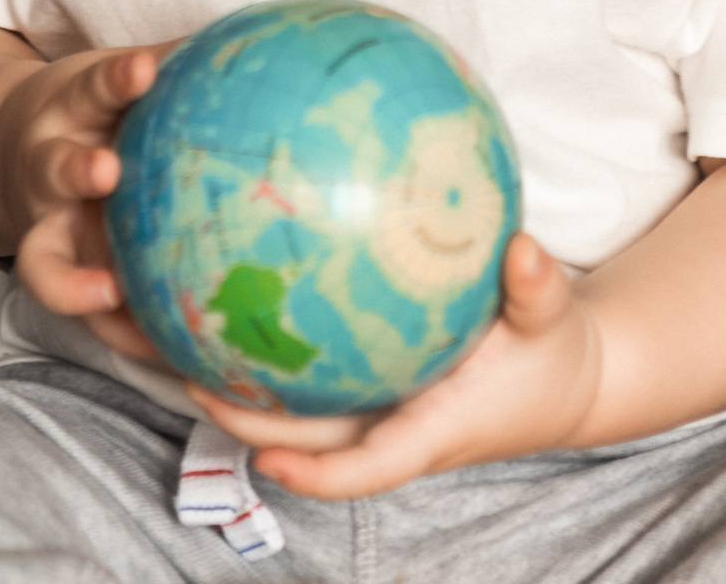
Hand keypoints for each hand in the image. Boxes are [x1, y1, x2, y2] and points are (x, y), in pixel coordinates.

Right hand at [0, 40, 174, 358]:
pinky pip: (85, 318)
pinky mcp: (54, 279)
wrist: (4, 154)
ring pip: (42, 261)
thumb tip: (276, 34)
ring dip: (73, 280)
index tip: (146, 69)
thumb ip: (182, 63)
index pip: (92, 87)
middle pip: (51, 170)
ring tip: (108, 294)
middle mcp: (45, 169)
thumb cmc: (92, 111)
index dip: (116, 80)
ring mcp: (41, 230)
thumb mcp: (118, 79)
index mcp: (70, 111)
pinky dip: (122, 337)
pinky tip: (175, 362)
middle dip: (74, 171)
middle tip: (105, 171)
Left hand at [187, 234, 600, 498]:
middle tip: (186, 372)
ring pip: (292, 404)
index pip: (365, 470)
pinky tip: (228, 277)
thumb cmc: (550, 359)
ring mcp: (371, 406)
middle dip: (240, 417)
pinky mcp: (366, 379)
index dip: (314, 475)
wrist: (555, 381)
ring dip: (231, 376)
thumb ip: (538, 289)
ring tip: (170, 327)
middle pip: (301, 439)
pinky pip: (309, 365)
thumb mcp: (554, 322)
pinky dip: (268, 337)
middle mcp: (385, 427)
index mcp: (427, 432)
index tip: (269, 461)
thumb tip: (521, 249)